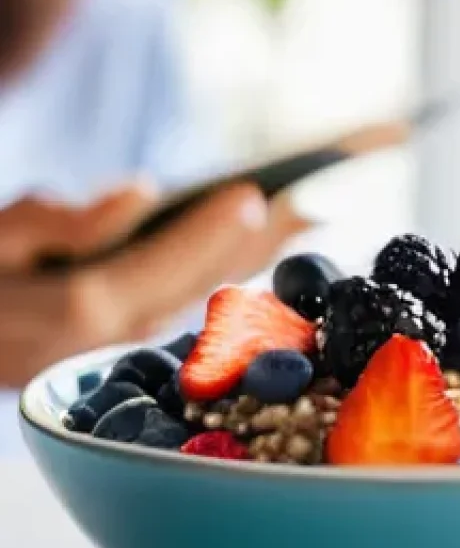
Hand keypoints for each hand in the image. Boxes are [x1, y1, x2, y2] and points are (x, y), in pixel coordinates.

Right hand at [0, 183, 307, 386]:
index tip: (256, 195)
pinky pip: (180, 313)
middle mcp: (106, 340)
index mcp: (77, 308)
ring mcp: (112, 354)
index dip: (211, 227)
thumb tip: (141, 192)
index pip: (165, 263)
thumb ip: (60, 219)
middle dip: (256, 244)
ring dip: (250, 263)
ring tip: (299, 225)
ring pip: (198, 301)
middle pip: (200, 285)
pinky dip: (220, 282)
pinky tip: (248, 259)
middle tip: (312, 206)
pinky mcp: (108, 356)